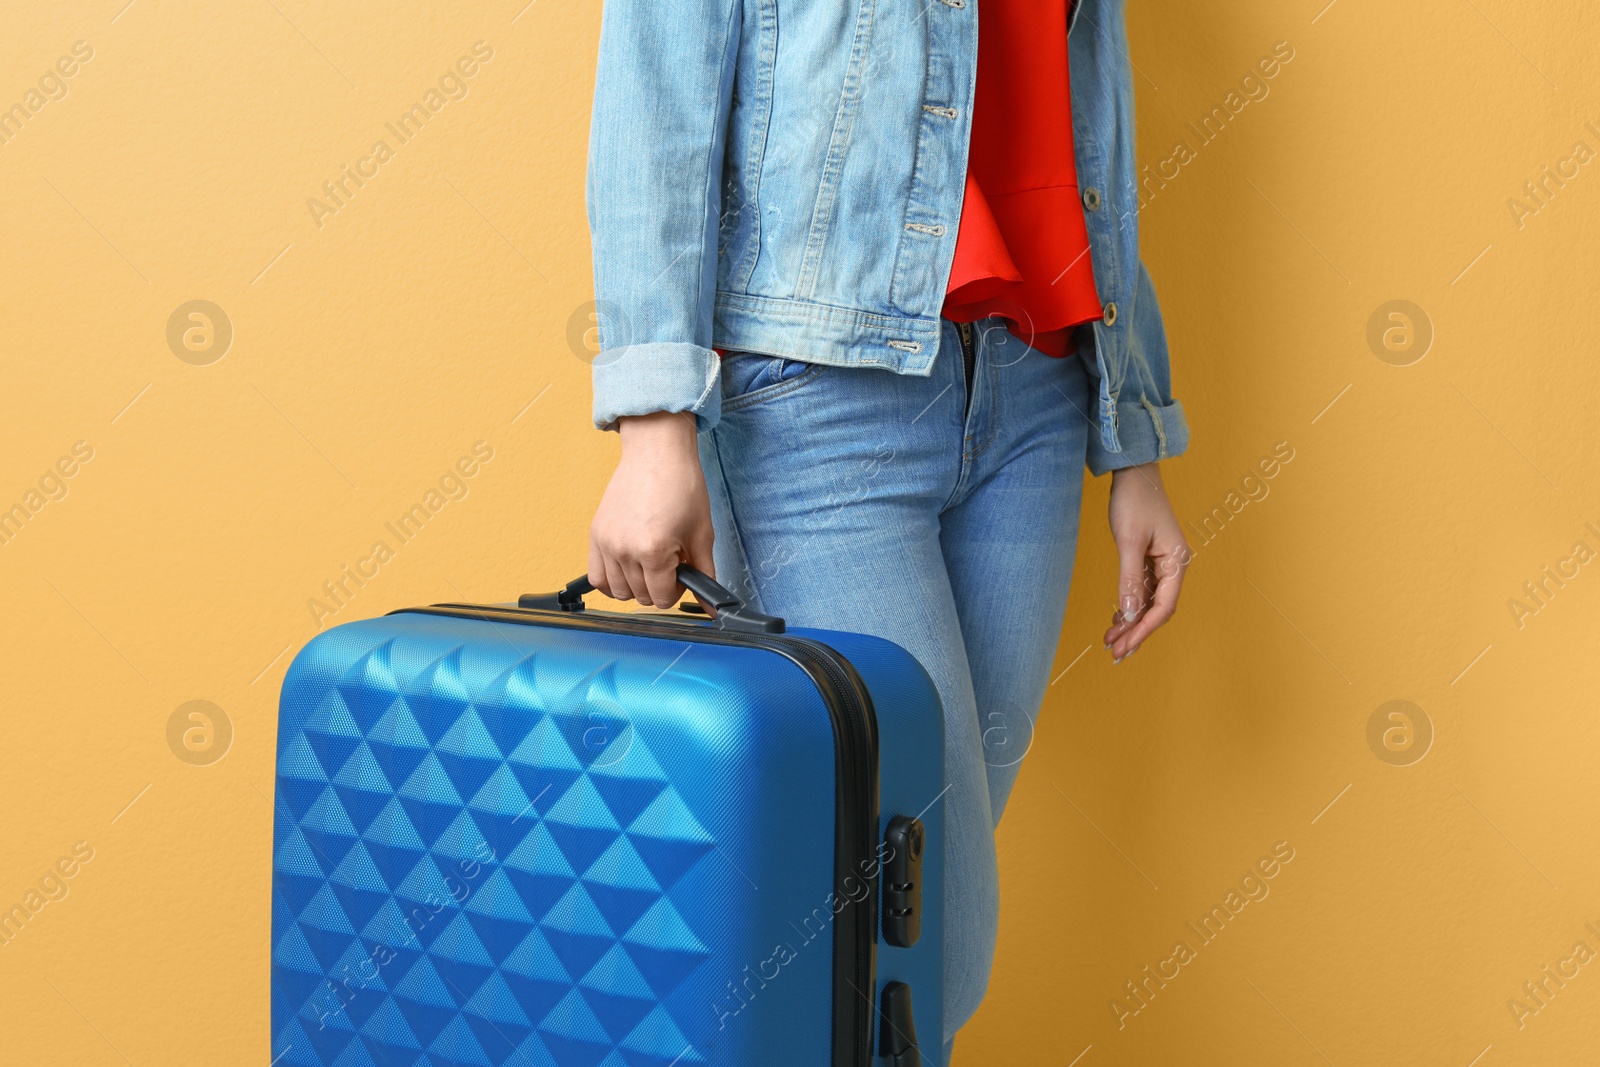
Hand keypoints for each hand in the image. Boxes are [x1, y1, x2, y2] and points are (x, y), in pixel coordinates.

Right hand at [589, 411, 714, 606]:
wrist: (657, 453)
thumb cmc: (682, 486)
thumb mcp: (701, 534)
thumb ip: (705, 575)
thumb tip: (713, 607)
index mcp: (652, 551)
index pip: (662, 598)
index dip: (677, 590)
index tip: (683, 571)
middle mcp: (623, 550)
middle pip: (641, 597)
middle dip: (659, 587)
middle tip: (671, 562)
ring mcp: (605, 543)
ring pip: (617, 592)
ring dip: (637, 586)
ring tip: (650, 562)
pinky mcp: (595, 534)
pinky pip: (596, 577)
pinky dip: (611, 581)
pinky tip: (628, 569)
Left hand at [1103, 462, 1189, 662]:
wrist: (1133, 473)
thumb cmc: (1134, 502)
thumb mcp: (1129, 541)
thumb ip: (1130, 580)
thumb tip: (1130, 615)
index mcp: (1177, 562)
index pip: (1164, 607)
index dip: (1144, 630)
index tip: (1125, 647)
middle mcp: (1174, 565)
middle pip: (1158, 609)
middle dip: (1137, 633)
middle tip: (1114, 653)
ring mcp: (1163, 563)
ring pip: (1149, 602)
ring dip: (1131, 623)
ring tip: (1110, 642)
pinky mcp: (1150, 559)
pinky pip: (1143, 590)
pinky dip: (1129, 606)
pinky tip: (1115, 620)